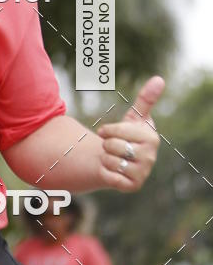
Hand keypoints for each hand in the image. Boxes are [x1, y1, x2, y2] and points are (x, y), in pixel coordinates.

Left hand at [96, 76, 164, 191]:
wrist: (122, 159)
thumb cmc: (128, 134)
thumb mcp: (135, 116)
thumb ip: (146, 99)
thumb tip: (159, 79)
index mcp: (151, 138)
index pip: (115, 131)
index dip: (106, 130)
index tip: (109, 132)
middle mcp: (150, 157)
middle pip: (111, 146)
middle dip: (106, 145)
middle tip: (113, 146)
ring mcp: (143, 172)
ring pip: (109, 160)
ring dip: (105, 158)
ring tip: (114, 157)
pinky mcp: (133, 186)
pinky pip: (109, 176)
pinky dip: (105, 171)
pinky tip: (113, 170)